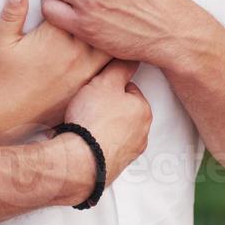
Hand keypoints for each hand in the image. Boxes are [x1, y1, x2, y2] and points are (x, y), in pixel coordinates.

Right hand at [0, 0, 111, 135]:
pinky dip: (116, 57)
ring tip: (121, 22)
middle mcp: (74, 53)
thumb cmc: (1, 80)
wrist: (4, 119)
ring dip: (114, 33)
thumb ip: (13, 13)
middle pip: (101, 23)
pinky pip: (111, 69)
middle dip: (104, 11)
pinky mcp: (87, 88)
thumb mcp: (2, 42)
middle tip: (111, 0)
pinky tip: (121, 49)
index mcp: (54, 37)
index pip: (78, 6)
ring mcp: (84, 72)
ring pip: (111, 46)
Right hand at [63, 59, 151, 186]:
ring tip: (82, 123)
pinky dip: (95, 144)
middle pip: (121, 111)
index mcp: (144, 111)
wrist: (80, 161)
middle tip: (88, 106)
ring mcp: (129, 153)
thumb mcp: (105, 82)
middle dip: (105, 108)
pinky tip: (82, 140)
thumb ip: (120, 67)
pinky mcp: (114, 167)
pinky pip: (105, 148)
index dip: (109, 87)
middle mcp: (141, 134)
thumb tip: (131, 57)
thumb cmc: (93, 121)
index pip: (129, 89)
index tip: (96, 90)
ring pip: (113, 131)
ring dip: (99, 127)